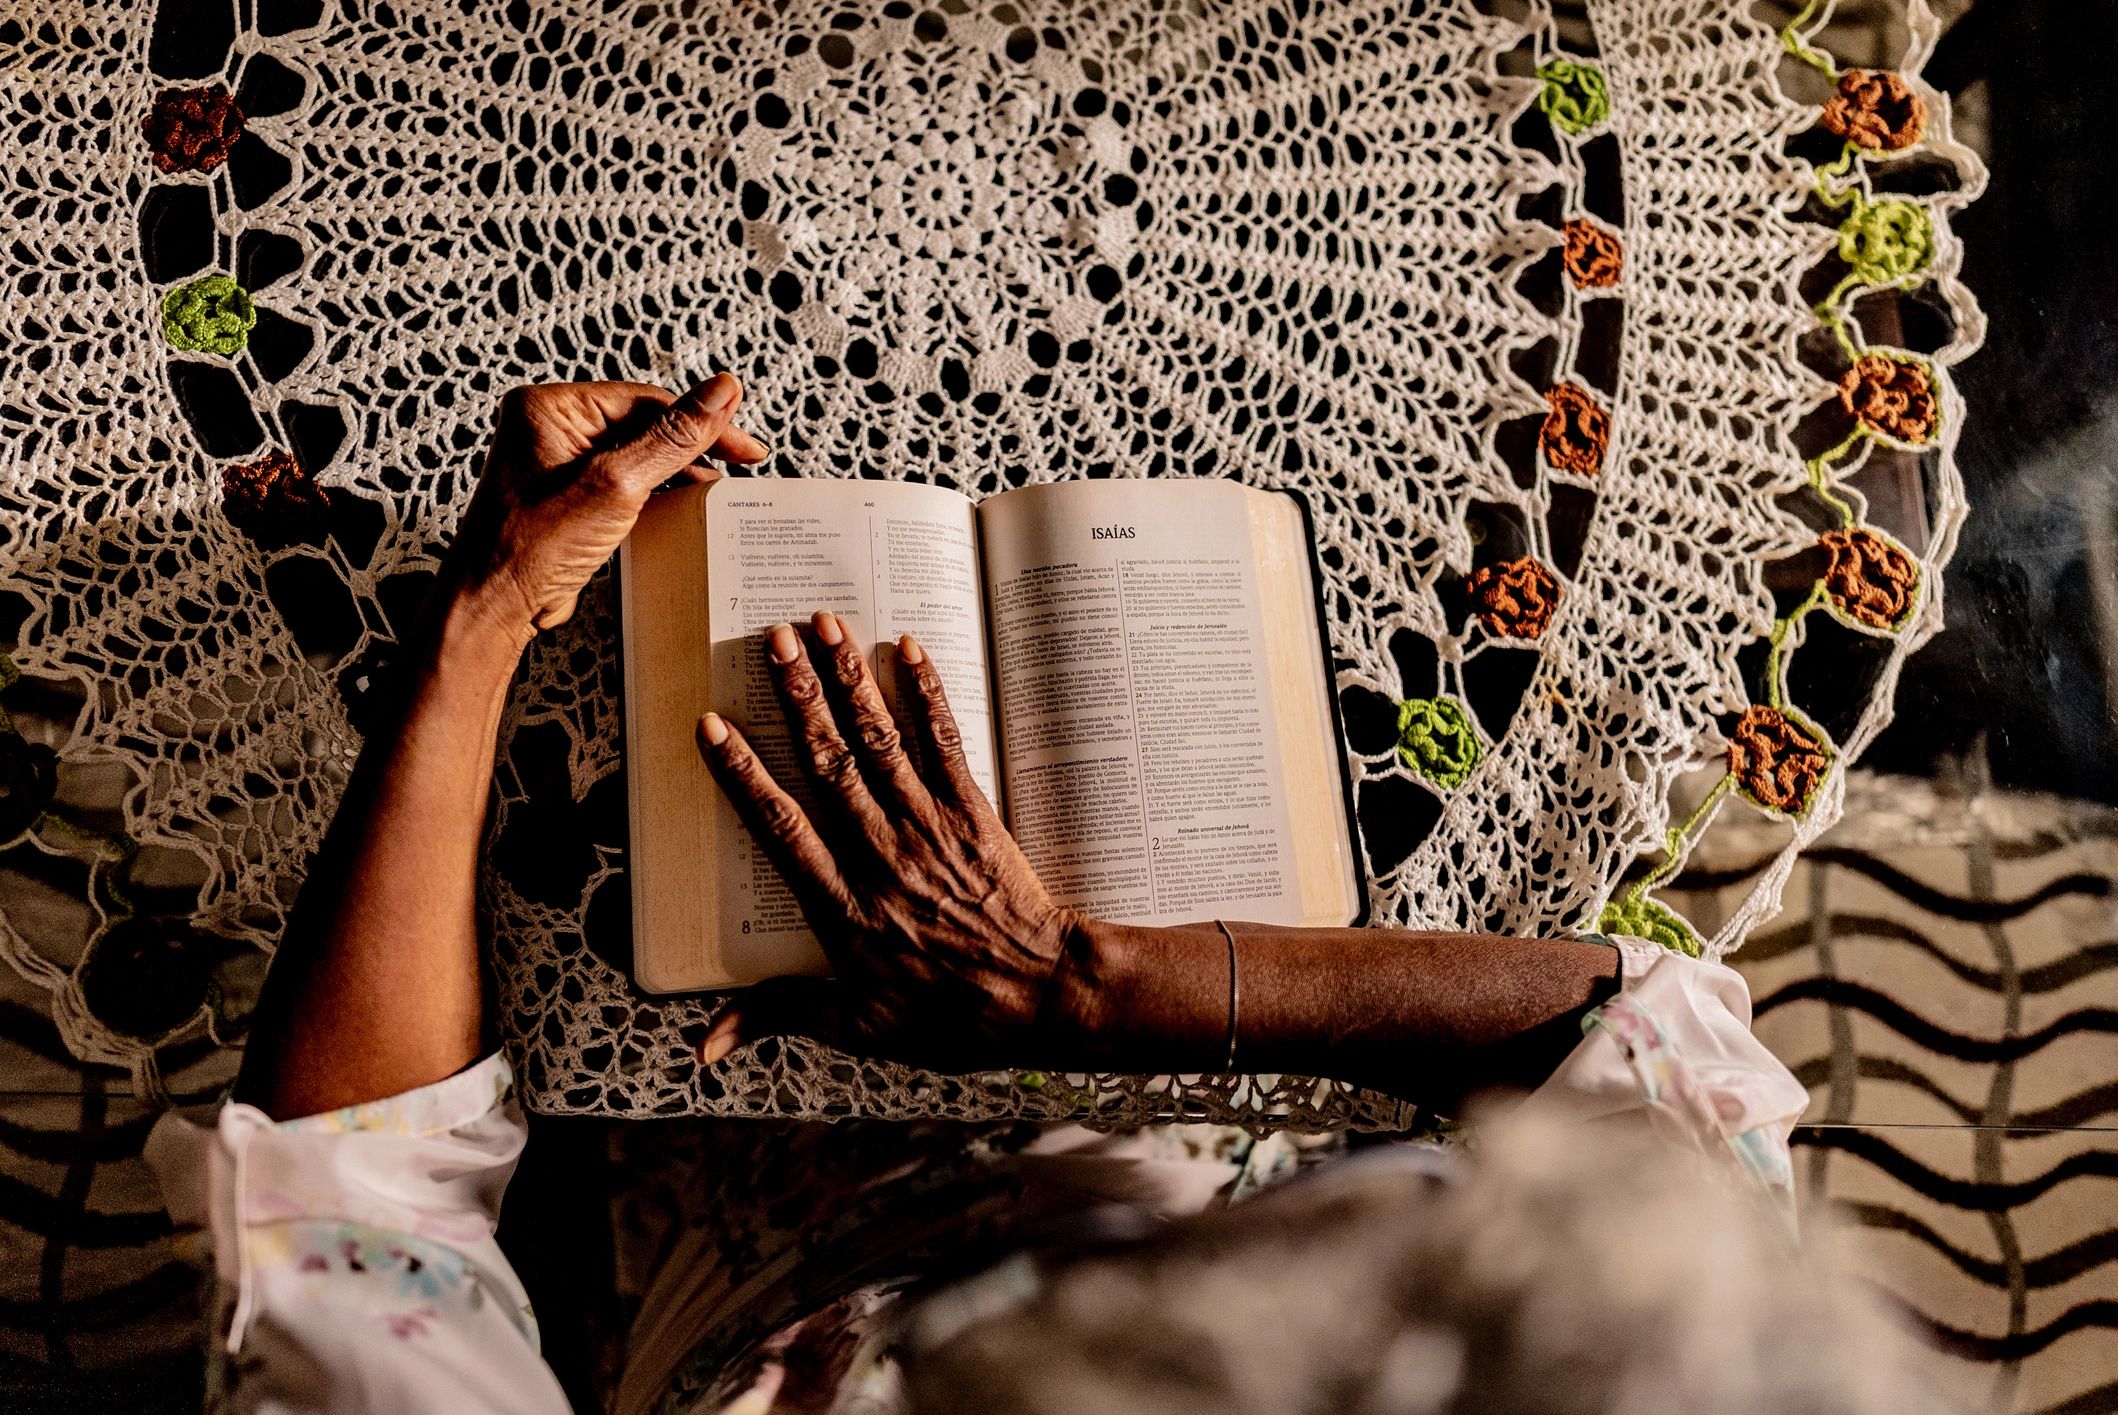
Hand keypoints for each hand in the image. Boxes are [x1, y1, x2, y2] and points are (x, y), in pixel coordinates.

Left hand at [448, 375, 767, 637]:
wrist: (494, 604)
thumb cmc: (531, 545)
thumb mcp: (616, 482)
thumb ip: (673, 436)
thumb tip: (720, 392)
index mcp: (551, 408)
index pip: (645, 400)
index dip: (701, 420)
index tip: (742, 443)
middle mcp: (552, 429)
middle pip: (644, 424)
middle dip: (692, 446)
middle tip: (740, 464)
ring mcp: (561, 465)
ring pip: (638, 454)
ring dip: (678, 471)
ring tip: (716, 487)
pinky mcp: (570, 499)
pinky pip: (625, 483)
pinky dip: (658, 493)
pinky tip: (682, 505)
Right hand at [694, 612, 1084, 1068]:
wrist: (1042, 1000)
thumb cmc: (949, 1020)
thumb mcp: (857, 1030)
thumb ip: (779, 1016)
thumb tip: (704, 1043)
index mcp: (844, 910)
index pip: (781, 828)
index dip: (743, 775)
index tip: (712, 726)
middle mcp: (882, 858)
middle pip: (829, 764)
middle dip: (798, 696)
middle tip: (771, 637)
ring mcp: (931, 831)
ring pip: (880, 743)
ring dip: (849, 680)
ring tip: (824, 623)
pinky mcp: (974, 816)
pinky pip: (946, 746)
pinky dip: (927, 696)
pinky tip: (908, 650)